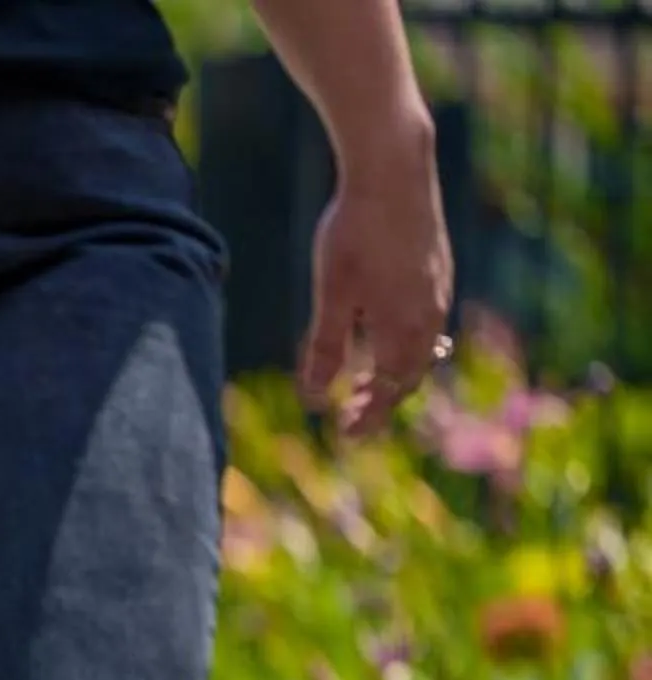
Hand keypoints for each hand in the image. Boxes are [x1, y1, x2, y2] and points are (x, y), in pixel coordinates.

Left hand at [299, 130, 453, 433]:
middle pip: (409, 374)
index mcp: (405, 327)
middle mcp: (430, 313)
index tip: (346, 436)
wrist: (394, 170)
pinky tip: (387, 333)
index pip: (390, 391)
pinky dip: (406, 341)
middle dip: (380, 400)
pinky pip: (427, 320)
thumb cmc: (355, 232)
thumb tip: (313, 397)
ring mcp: (439, 288)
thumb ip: (326, 347)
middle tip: (351, 416)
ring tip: (365, 381)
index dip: (368, 417)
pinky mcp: (438, 266)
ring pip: (421, 347)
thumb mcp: (332, 295)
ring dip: (393, 370)